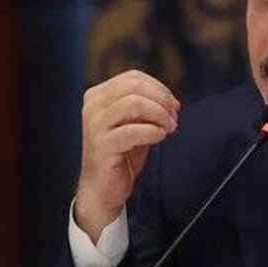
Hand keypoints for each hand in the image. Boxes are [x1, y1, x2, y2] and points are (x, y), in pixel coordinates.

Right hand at [75, 70, 179, 241]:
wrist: (104, 188)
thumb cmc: (122, 154)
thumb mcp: (135, 124)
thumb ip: (148, 108)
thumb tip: (172, 101)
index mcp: (98, 95)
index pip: (134, 77)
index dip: (160, 89)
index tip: (174, 107)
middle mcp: (92, 106)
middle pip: (134, 86)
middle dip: (161, 100)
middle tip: (174, 118)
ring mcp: (94, 126)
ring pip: (133, 104)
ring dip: (159, 114)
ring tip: (169, 128)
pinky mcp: (101, 146)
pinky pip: (132, 131)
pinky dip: (152, 132)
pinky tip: (160, 138)